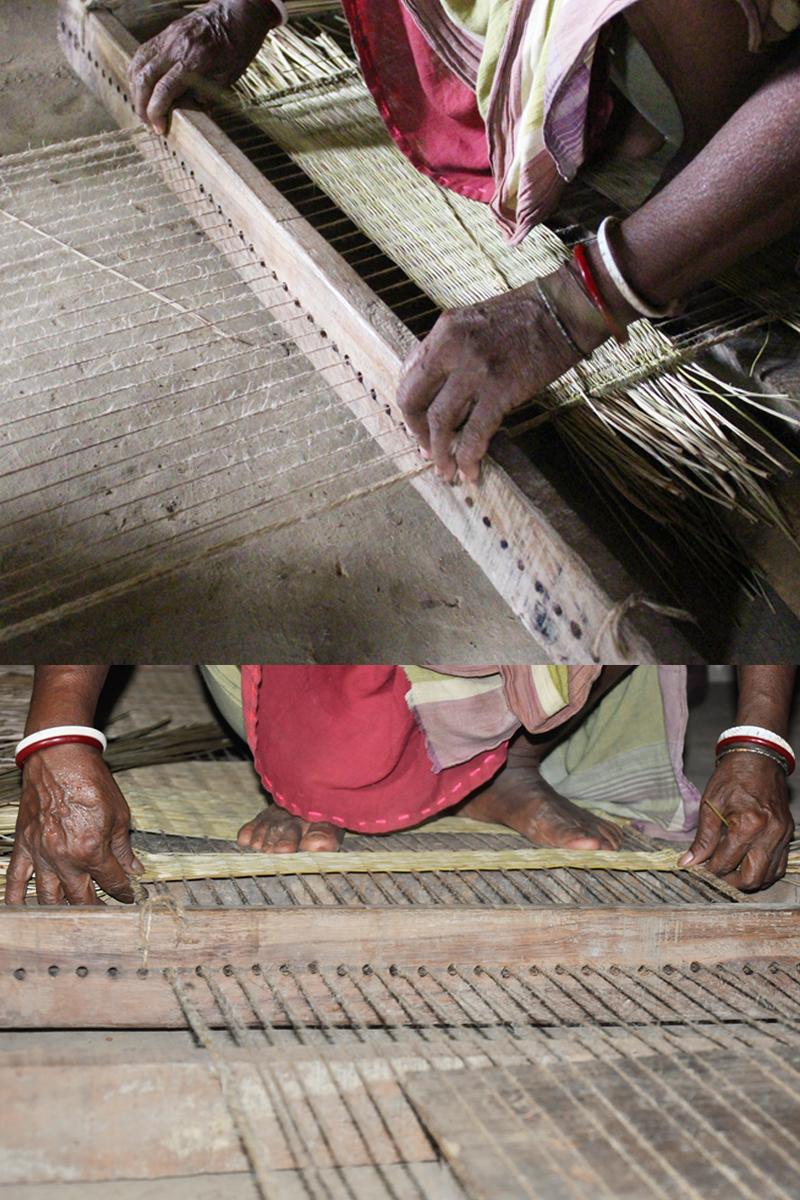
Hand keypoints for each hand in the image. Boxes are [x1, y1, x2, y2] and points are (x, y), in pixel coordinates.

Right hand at [5, 745, 141, 904]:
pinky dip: (17, 899)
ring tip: (74, 916)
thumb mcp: (119, 814)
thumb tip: (134, 869)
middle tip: (104, 912)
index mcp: (91, 849)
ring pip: (49, 897)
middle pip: (80, 897)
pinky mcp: (24, 846)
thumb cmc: (91, 781)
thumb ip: (124, 847)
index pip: (111, 882)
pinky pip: (16, 880)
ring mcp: (41, 854)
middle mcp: (64, 858)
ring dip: (62, 910)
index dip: (124, 892)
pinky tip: (24, 911)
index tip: (129, 895)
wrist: (60, 759)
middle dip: (95, 908)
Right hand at [128, 0, 276, 133]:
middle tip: (147, 122)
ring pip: (138, 64)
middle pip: (145, 78)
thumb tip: (184, 109)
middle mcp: (175, 47)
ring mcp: (167, 37)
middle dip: (141, 104)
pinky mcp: (165, 33)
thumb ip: (204, 93)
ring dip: (136, 89)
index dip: (157, 112)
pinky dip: (138, 72)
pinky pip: (142, 53)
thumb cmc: (238, 45)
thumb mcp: (228, 77)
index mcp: (193, 60)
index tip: (158, 129)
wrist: (237, 12)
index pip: (164, 89)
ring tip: (143, 106)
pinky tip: (142, 85)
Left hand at [396, 268, 601, 483]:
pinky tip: (471, 471)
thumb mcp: (474, 321)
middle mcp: (452, 349)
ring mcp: (475, 370)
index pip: (408, 374)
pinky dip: (469, 456)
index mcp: (444, 331)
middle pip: (414, 400)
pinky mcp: (501, 390)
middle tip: (425, 449)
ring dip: (440, 452)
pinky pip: (476, 432)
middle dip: (416, 431)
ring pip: (441, 421)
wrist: (565, 309)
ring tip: (446, 471)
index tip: (417, 423)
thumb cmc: (525, 315)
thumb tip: (431, 385)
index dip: (409, 406)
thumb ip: (449, 350)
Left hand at [679, 752, 793, 890]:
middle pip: (752, 877)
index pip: (726, 862)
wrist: (758, 759)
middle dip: (731, 882)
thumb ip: (702, 838)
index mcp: (747, 824)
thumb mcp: (710, 805)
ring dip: (749, 879)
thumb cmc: (731, 778)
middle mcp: (769, 833)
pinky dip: (764, 871)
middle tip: (716, 875)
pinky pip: (779, 865)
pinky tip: (749, 866)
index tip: (700, 868)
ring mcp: (782, 835)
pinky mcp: (788, 834)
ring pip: (768, 875)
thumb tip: (688, 862)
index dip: (710, 869)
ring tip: (731, 872)